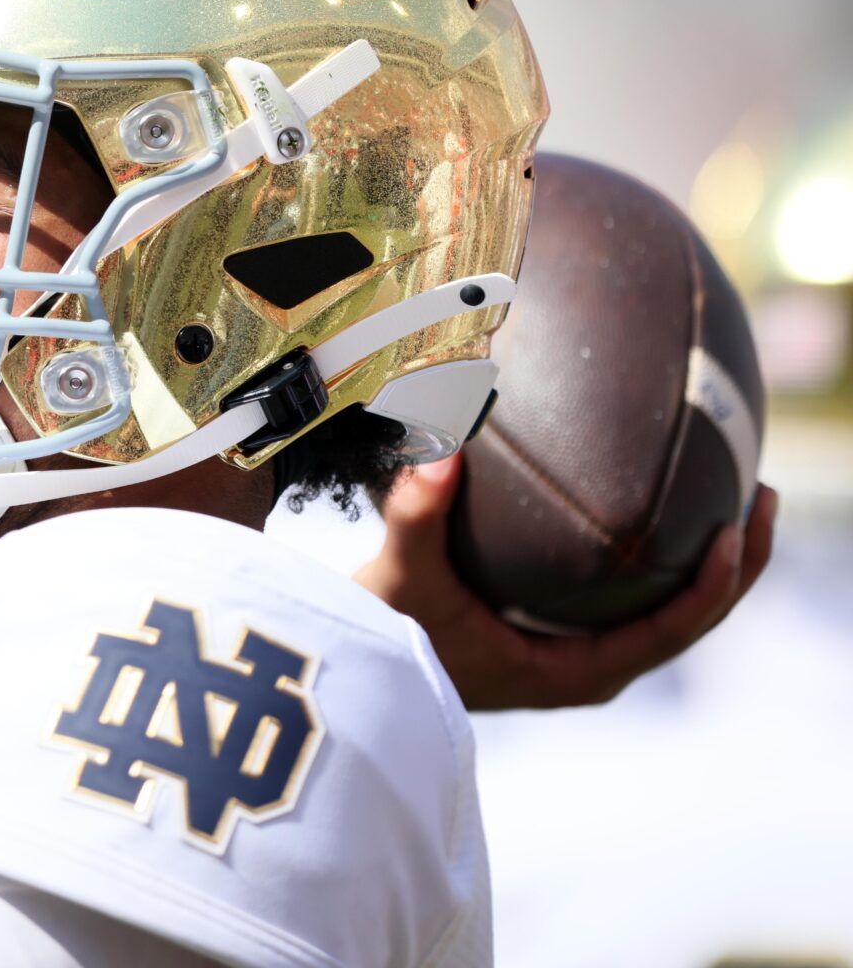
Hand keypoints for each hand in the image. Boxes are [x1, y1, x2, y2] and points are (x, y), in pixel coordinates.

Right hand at [354, 451, 776, 710]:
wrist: (366, 665)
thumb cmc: (390, 631)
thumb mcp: (403, 576)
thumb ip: (419, 517)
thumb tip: (442, 454)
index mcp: (575, 672)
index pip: (670, 632)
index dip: (712, 585)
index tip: (732, 530)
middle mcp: (591, 667)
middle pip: (690, 620)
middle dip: (736, 563)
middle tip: (761, 494)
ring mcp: (584, 653)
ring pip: (671, 611)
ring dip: (709, 561)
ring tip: (736, 494)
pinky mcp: (569, 634)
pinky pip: (642, 599)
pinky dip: (666, 559)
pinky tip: (665, 509)